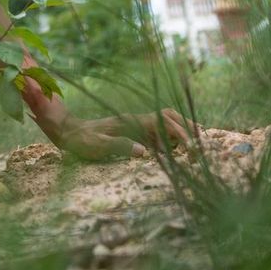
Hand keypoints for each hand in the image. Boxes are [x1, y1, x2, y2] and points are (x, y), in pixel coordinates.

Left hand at [50, 108, 198, 160]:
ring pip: (166, 123)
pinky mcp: (134, 134)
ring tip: (196, 147)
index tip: (192, 147)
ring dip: (182, 132)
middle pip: (170, 116)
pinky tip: (179, 152)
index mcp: (132, 122)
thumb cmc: (80, 141)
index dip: (180, 133)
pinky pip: (158, 134)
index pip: (164, 123)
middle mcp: (137, 121)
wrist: (68, 133)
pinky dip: (172, 140)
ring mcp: (136, 126)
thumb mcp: (96, 146)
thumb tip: (144, 153)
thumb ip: (119, 147)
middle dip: (188, 127)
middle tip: (202, 142)